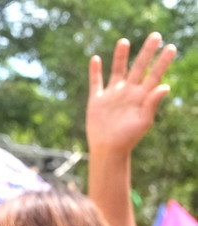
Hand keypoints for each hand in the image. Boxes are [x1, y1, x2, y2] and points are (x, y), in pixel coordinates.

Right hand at [87, 33, 176, 154]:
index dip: (163, 62)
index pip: (155, 74)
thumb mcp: (144, 120)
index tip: (171, 47)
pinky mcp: (97, 100)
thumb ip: (153, 102)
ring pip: (118, 70)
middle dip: (147, 52)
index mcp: (142, 96)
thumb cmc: (128, 138)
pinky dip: (95, 72)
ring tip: (124, 41)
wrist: (108, 149)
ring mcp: (113, 95)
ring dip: (120, 56)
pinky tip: (95, 59)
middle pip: (139, 67)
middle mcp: (128, 91)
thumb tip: (165, 86)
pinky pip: (96, 83)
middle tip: (156, 35)